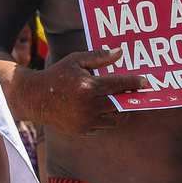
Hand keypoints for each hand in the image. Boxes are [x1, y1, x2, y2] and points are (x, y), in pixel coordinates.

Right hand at [31, 49, 147, 134]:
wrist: (36, 98)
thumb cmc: (58, 75)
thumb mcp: (76, 60)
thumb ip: (99, 57)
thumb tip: (119, 52)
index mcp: (88, 87)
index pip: (119, 85)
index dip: (135, 83)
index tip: (145, 82)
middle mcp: (89, 106)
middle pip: (121, 103)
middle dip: (131, 98)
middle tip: (137, 93)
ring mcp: (86, 120)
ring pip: (115, 118)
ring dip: (121, 110)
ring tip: (123, 102)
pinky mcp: (83, 130)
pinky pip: (103, 126)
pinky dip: (107, 118)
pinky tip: (107, 109)